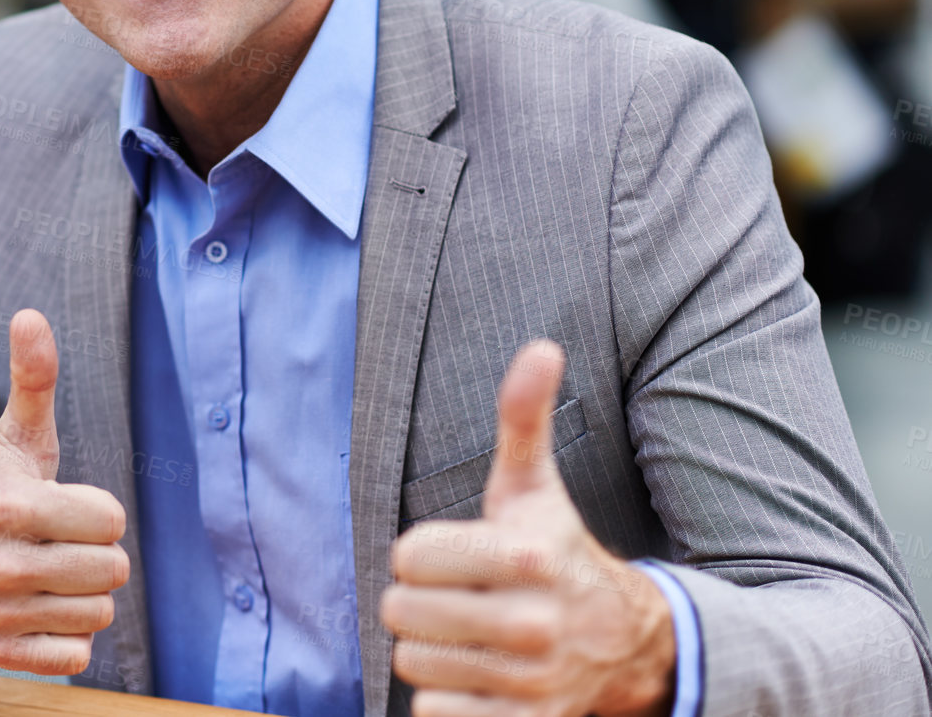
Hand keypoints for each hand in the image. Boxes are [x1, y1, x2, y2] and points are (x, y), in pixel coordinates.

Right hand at [0, 309, 128, 674]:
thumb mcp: (19, 433)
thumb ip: (33, 377)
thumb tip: (31, 315)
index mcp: (7, 505)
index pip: (110, 521)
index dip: (99, 512)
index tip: (69, 507)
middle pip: (110, 571)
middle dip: (97, 555)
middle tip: (63, 542)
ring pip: (97, 614)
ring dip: (84, 594)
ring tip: (50, 572)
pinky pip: (73, 656)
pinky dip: (66, 636)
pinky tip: (40, 608)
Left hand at [381, 341, 676, 716]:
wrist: (624, 644)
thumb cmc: (554, 552)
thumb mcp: (533, 487)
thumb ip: (522, 417)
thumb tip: (541, 346)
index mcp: (527, 555)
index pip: (409, 556)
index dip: (418, 555)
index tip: (449, 555)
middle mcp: (533, 620)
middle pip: (401, 612)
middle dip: (416, 603)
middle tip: (453, 598)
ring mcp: (529, 680)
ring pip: (414, 665)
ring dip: (430, 651)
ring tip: (467, 635)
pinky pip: (434, 716)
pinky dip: (445, 699)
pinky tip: (477, 676)